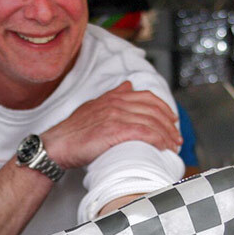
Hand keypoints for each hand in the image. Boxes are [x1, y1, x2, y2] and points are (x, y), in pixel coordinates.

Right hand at [42, 81, 180, 169]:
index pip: (147, 97)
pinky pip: (146, 133)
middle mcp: (117, 103)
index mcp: (113, 97)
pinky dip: (159, 140)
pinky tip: (164, 148)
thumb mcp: (93, 106)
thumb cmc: (73, 132)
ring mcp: (116, 116)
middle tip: (176, 138)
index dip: (164, 108)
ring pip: (153, 122)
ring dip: (167, 135)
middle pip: (154, 110)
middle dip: (169, 125)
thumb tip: (128, 86)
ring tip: (173, 146)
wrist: (57, 145)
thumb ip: (113, 96)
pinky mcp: (116, 131)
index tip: (172, 120)